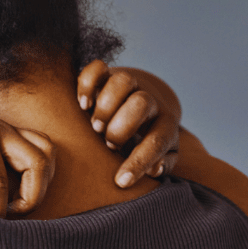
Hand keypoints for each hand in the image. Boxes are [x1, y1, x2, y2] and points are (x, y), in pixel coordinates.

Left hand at [0, 81, 55, 216]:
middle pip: (38, 162)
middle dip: (32, 195)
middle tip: (8, 215)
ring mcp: (3, 128)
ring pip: (45, 152)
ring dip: (40, 180)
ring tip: (16, 203)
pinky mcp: (2, 132)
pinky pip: (35, 148)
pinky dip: (35, 170)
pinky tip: (13, 188)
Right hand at [76, 60, 180, 187]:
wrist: (143, 104)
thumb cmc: (148, 139)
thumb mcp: (162, 154)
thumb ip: (162, 164)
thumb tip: (155, 169)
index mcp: (165, 123)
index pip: (157, 141)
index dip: (139, 162)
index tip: (121, 181)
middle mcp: (149, 100)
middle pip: (141, 103)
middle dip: (121, 127)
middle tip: (108, 143)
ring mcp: (129, 84)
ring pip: (122, 81)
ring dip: (105, 106)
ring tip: (95, 126)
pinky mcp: (107, 74)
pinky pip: (98, 68)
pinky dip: (87, 84)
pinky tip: (82, 104)